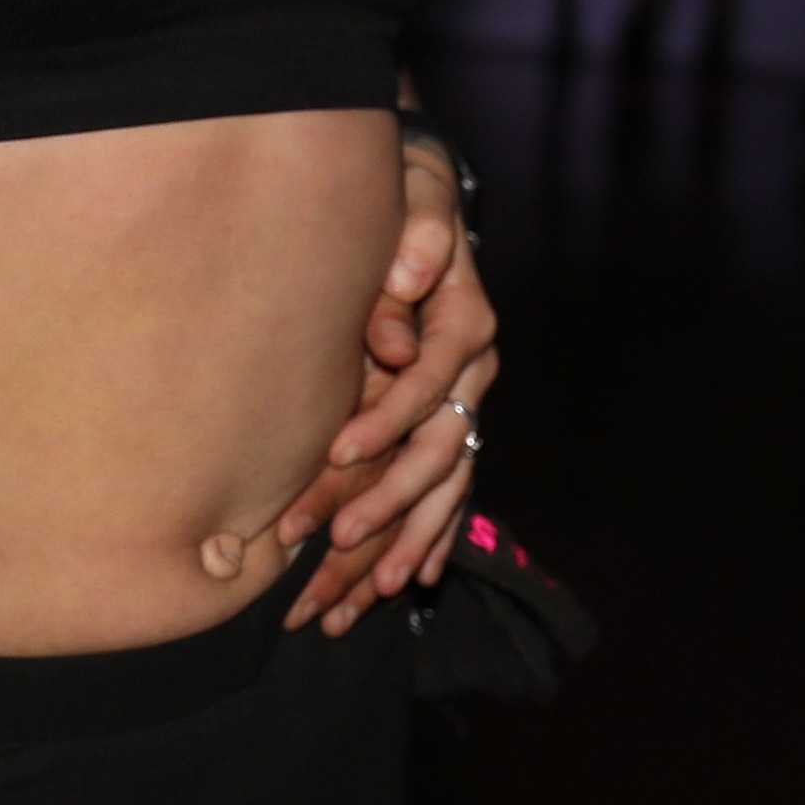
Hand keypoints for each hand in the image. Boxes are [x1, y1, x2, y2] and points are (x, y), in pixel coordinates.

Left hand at [278, 138, 497, 632]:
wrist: (423, 213)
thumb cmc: (407, 209)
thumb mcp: (414, 206)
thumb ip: (414, 244)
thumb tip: (407, 281)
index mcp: (468, 327)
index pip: (429, 385)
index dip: (386, 420)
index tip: (336, 451)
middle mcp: (474, 379)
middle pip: (437, 456)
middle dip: (383, 504)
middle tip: (329, 542)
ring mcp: (467, 411)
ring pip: (441, 492)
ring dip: (398, 545)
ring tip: (357, 597)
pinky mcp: (450, 431)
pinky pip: (445, 498)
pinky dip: (424, 543)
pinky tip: (399, 586)